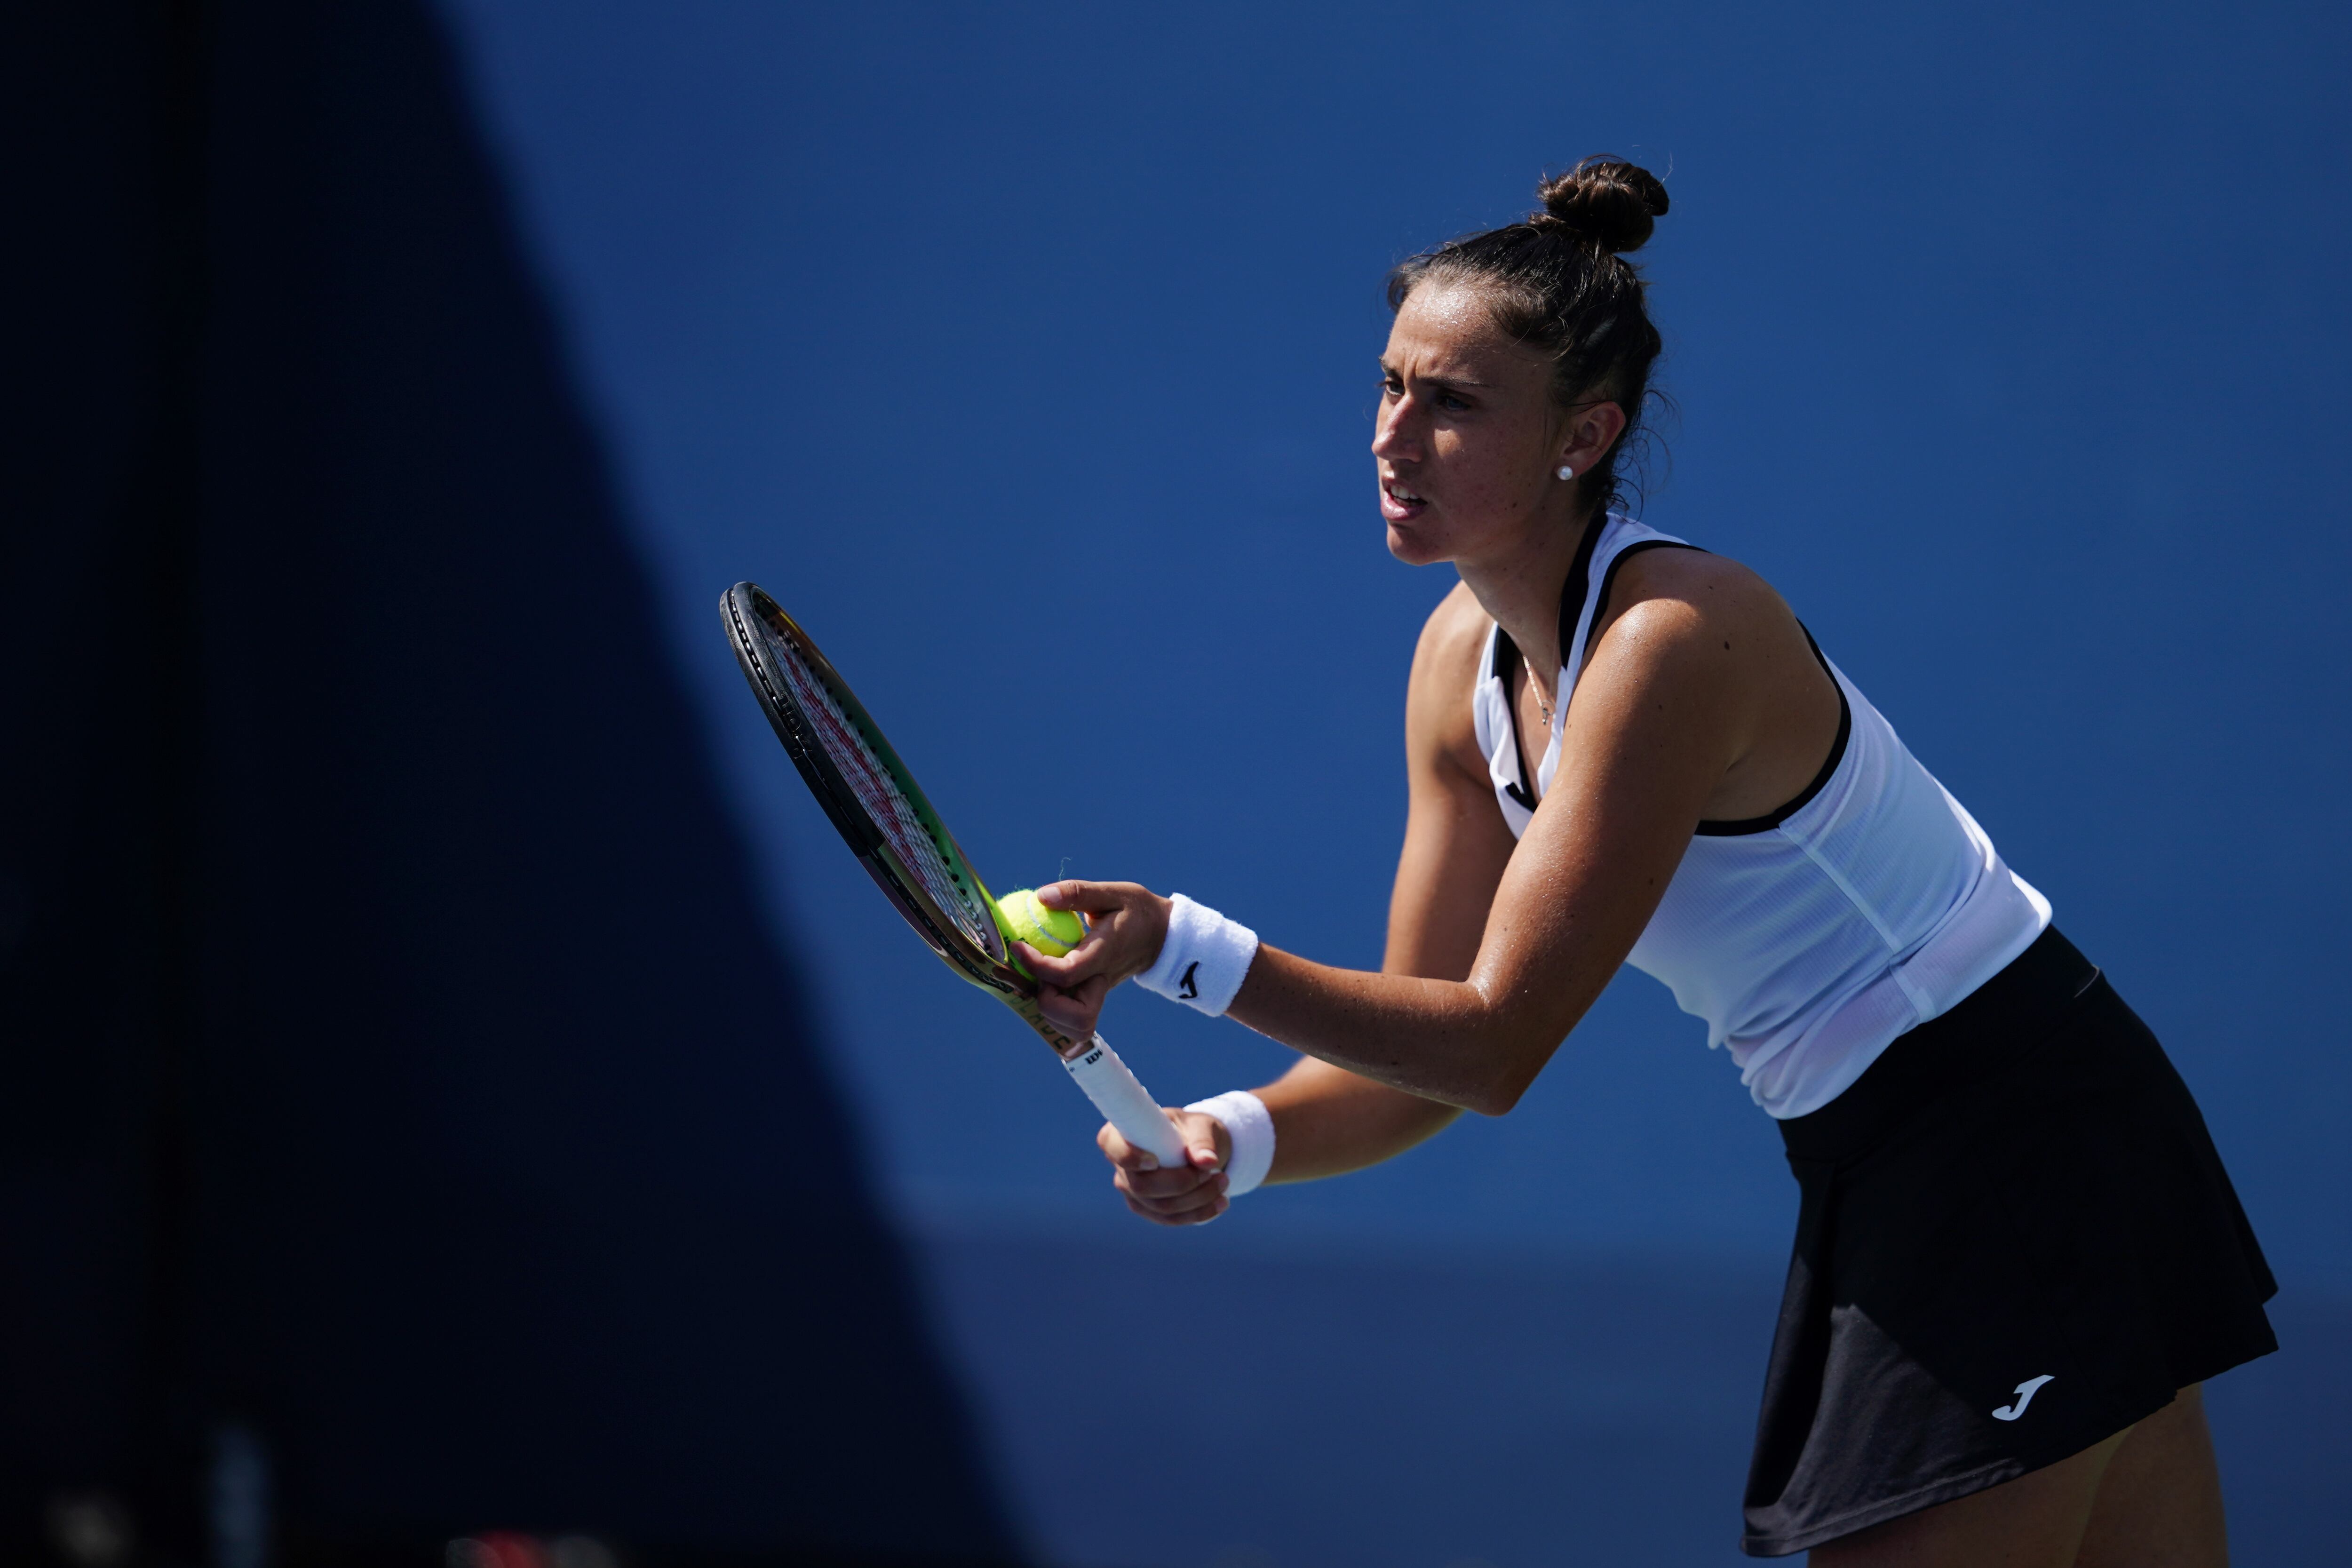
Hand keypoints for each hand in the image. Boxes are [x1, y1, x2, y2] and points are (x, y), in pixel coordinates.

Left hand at [1013, 880, 1170, 1038]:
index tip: (1017, 946)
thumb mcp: (1113, 892)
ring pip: (1073, 1027)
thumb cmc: (1137, 911)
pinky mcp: (1092, 999)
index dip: (1036, 965)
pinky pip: (1070, 1019)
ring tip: (1039, 977)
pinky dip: (1053, 1010)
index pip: (1067, 973)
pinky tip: (1044, 981)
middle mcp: (1101, 982)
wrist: (1162, 935)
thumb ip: (1077, 893)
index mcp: (1104, 955)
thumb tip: (1041, 896)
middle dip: (1045, 1000)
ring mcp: (1098, 995)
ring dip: (1049, 1009)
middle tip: (1034, 970)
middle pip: (1075, 1019)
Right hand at [1099, 1108, 1229, 1225]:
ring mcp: (1133, 1191)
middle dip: (1182, 1183)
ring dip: (1197, 1199)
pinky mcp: (1149, 1209)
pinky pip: (1171, 1219)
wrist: (1201, 1149)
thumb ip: (1202, 1140)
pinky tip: (1221, 1202)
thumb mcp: (1202, 1126)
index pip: (1111, 1145)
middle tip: (1212, 1171)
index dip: (1128, 1156)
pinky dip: (1199, 1213)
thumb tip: (1206, 1161)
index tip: (1154, 1162)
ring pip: (1161, 1207)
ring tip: (1223, 1182)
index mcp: (1124, 1132)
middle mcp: (1122, 1165)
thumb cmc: (1195, 1130)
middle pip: (1142, 1186)